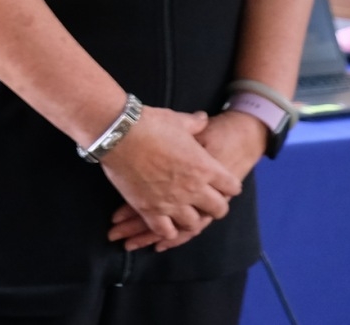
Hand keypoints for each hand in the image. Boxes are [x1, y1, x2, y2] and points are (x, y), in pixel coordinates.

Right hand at [109, 109, 266, 251]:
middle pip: (218, 210)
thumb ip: (194, 124)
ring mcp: (172, 202)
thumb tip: (203, 118)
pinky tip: (164, 224)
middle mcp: (193, 189)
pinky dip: (167, 230)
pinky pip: (166, 231)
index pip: (232, 187)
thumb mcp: (177, 120)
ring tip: (184, 214)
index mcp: (205, 167)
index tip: (220, 184)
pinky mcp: (150, 210)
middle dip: (215, 206)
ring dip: (191, 219)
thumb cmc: (150, 123)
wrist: (117, 133)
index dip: (227, 186)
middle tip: (206, 202)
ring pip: (193, 224)